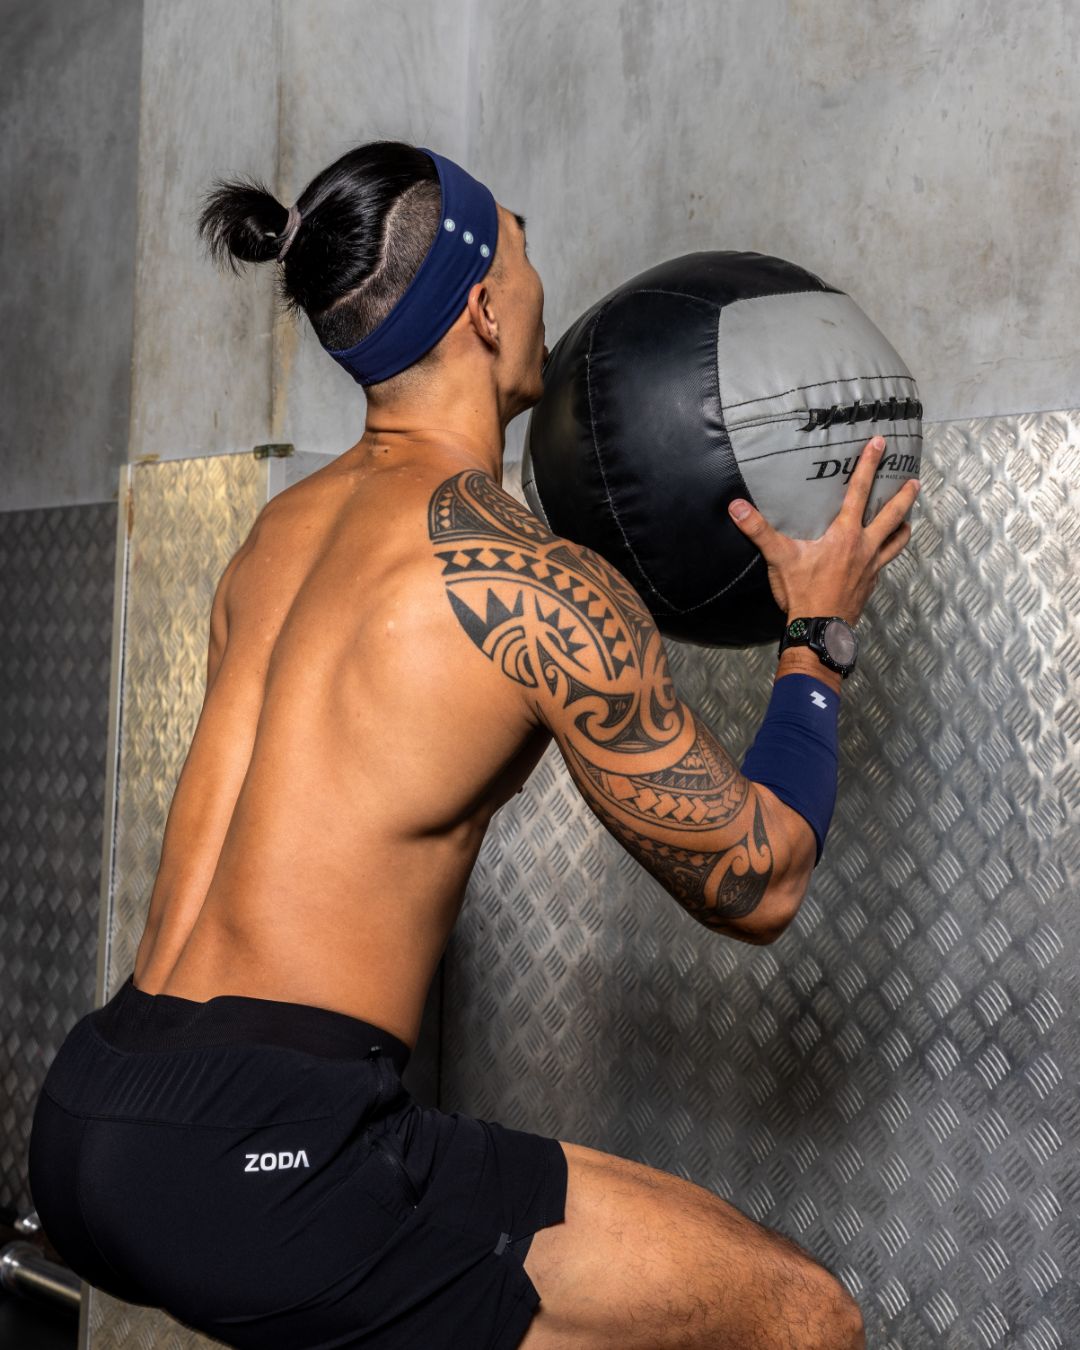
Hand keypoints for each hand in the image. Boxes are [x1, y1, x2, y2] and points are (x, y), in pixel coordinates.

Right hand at [727, 435, 919, 624]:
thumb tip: (737, 507)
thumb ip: (759, 530)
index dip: (869, 465)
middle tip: (914, 481)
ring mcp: (871, 566)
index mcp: (846, 534)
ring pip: (897, 540)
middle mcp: (865, 547)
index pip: (860, 491)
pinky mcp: (870, 583)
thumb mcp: (779, 558)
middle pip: (893, 515)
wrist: (820, 628)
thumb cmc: (803, 593)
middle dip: (904, 496)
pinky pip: (886, 562)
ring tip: (908, 518)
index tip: (879, 444)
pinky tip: (882, 552)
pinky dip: (888, 552)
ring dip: (904, 526)